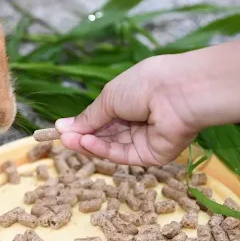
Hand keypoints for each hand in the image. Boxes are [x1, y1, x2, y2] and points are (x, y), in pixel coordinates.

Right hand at [55, 55, 200, 165]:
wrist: (178, 93)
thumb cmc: (144, 85)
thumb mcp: (109, 97)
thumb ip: (88, 117)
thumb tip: (62, 127)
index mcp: (129, 100)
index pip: (102, 118)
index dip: (82, 124)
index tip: (61, 129)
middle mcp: (137, 120)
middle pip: (105, 134)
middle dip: (83, 136)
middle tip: (62, 138)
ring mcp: (145, 139)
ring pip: (111, 146)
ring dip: (90, 144)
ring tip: (70, 141)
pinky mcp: (151, 155)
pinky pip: (123, 155)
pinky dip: (103, 150)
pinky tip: (87, 143)